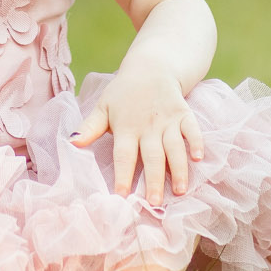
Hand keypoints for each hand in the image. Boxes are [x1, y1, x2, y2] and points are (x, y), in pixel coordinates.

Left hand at [70, 70, 204, 204]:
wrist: (150, 67)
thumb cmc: (123, 93)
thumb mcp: (103, 107)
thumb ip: (89, 127)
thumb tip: (71, 142)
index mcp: (126, 127)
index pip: (123, 155)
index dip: (123, 175)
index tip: (122, 196)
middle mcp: (148, 126)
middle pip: (152, 156)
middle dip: (153, 180)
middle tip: (154, 203)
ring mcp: (168, 120)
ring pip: (174, 147)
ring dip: (178, 169)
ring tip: (179, 190)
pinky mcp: (184, 114)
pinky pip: (192, 129)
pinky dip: (197, 142)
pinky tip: (199, 158)